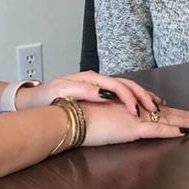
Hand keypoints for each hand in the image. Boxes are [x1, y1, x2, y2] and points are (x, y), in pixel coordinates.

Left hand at [22, 71, 162, 116]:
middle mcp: (96, 80)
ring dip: (141, 96)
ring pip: (125, 88)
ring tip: (156, 105)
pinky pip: (119, 94)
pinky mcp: (96, 93)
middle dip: (141, 96)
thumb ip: (85, 91)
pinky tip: (140, 106)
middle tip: (155, 108)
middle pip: (125, 84)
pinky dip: (133, 99)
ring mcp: (97, 85)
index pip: (116, 85)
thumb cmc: (46, 97)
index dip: (128, 98)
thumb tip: (106, 94)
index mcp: (90, 78)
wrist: (33, 100)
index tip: (135, 111)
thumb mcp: (63, 92)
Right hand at [81, 100, 188, 146]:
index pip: (150, 106)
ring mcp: (133, 118)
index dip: (165, 109)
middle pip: (162, 111)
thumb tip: (116, 122)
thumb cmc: (78, 118)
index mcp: (124, 105)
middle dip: (180, 114)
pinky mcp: (132, 129)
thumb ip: (110, 117)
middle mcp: (132, 109)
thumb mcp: (97, 116)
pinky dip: (169, 131)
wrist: (69, 118)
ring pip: (164, 119)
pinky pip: (155, 130)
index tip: (175, 110)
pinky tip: (181, 132)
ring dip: (182, 121)